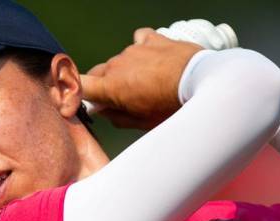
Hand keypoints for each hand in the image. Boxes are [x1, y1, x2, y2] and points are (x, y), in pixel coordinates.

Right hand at [80, 28, 201, 128]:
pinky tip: (155, 60)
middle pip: (99, 73)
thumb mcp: (143, 123)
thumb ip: (117, 117)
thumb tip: (103, 111)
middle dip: (106, 86)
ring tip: (149, 83)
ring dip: (127, 70)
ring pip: (120, 60)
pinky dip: (143, 51)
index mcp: (111, 87)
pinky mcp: (152, 39)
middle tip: (124, 100)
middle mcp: (117, 64)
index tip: (86, 100)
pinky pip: (139, 42)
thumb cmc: (173, 108)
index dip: (78, 92)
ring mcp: (134, 49)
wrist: (201, 83)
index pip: (79, 86)